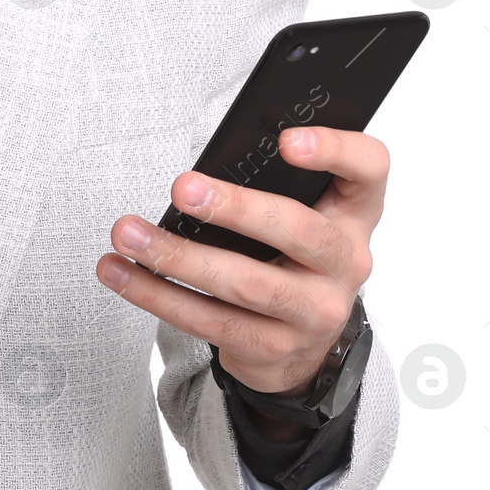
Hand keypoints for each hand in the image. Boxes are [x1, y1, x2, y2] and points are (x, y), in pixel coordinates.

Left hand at [95, 126, 385, 395]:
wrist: (302, 343)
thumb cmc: (287, 253)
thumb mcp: (297, 211)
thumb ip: (269, 182)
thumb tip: (201, 165)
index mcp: (352, 212)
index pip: (368, 169)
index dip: (335, 150)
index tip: (286, 141)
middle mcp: (345, 262)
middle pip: (299, 231)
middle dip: (235, 208)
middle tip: (182, 189)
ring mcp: (315, 311)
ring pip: (245, 284)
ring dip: (177, 256)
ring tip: (128, 233)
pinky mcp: (274, 348)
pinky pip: (210, 322)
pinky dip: (156, 294)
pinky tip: (120, 272)